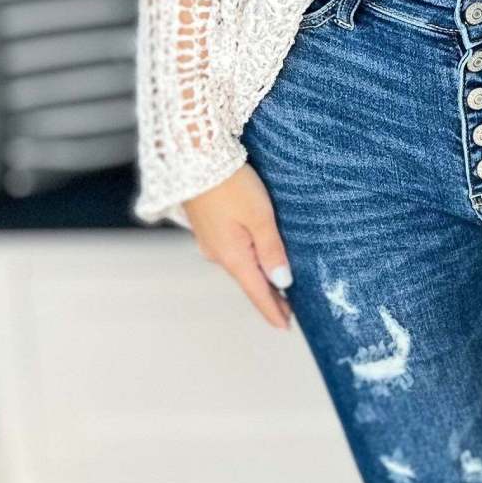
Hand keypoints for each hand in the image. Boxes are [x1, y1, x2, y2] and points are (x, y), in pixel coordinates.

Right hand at [184, 164, 293, 328]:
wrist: (193, 155)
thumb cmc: (230, 183)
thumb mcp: (260, 216)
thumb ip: (272, 250)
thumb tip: (282, 282)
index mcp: (232, 256)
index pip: (258, 293)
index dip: (273, 311)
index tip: (286, 327)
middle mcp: (218, 254)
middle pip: (249, 281)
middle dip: (268, 296)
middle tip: (288, 312)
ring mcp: (209, 240)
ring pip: (239, 265)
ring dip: (258, 277)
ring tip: (277, 287)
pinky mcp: (206, 226)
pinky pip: (231, 250)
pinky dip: (247, 259)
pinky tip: (255, 257)